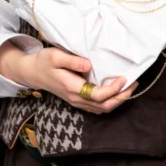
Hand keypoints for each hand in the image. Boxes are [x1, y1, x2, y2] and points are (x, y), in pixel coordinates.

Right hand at [8, 45, 138, 114]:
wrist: (32, 72)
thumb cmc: (44, 62)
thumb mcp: (55, 56)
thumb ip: (72, 60)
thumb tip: (89, 65)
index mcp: (72, 88)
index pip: (98, 95)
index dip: (113, 89)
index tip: (123, 77)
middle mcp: (76, 98)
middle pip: (104, 106)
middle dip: (121, 97)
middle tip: (134, 84)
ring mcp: (77, 102)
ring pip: (102, 109)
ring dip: (118, 100)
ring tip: (129, 87)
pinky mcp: (77, 100)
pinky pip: (97, 107)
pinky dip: (110, 102)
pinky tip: (116, 92)